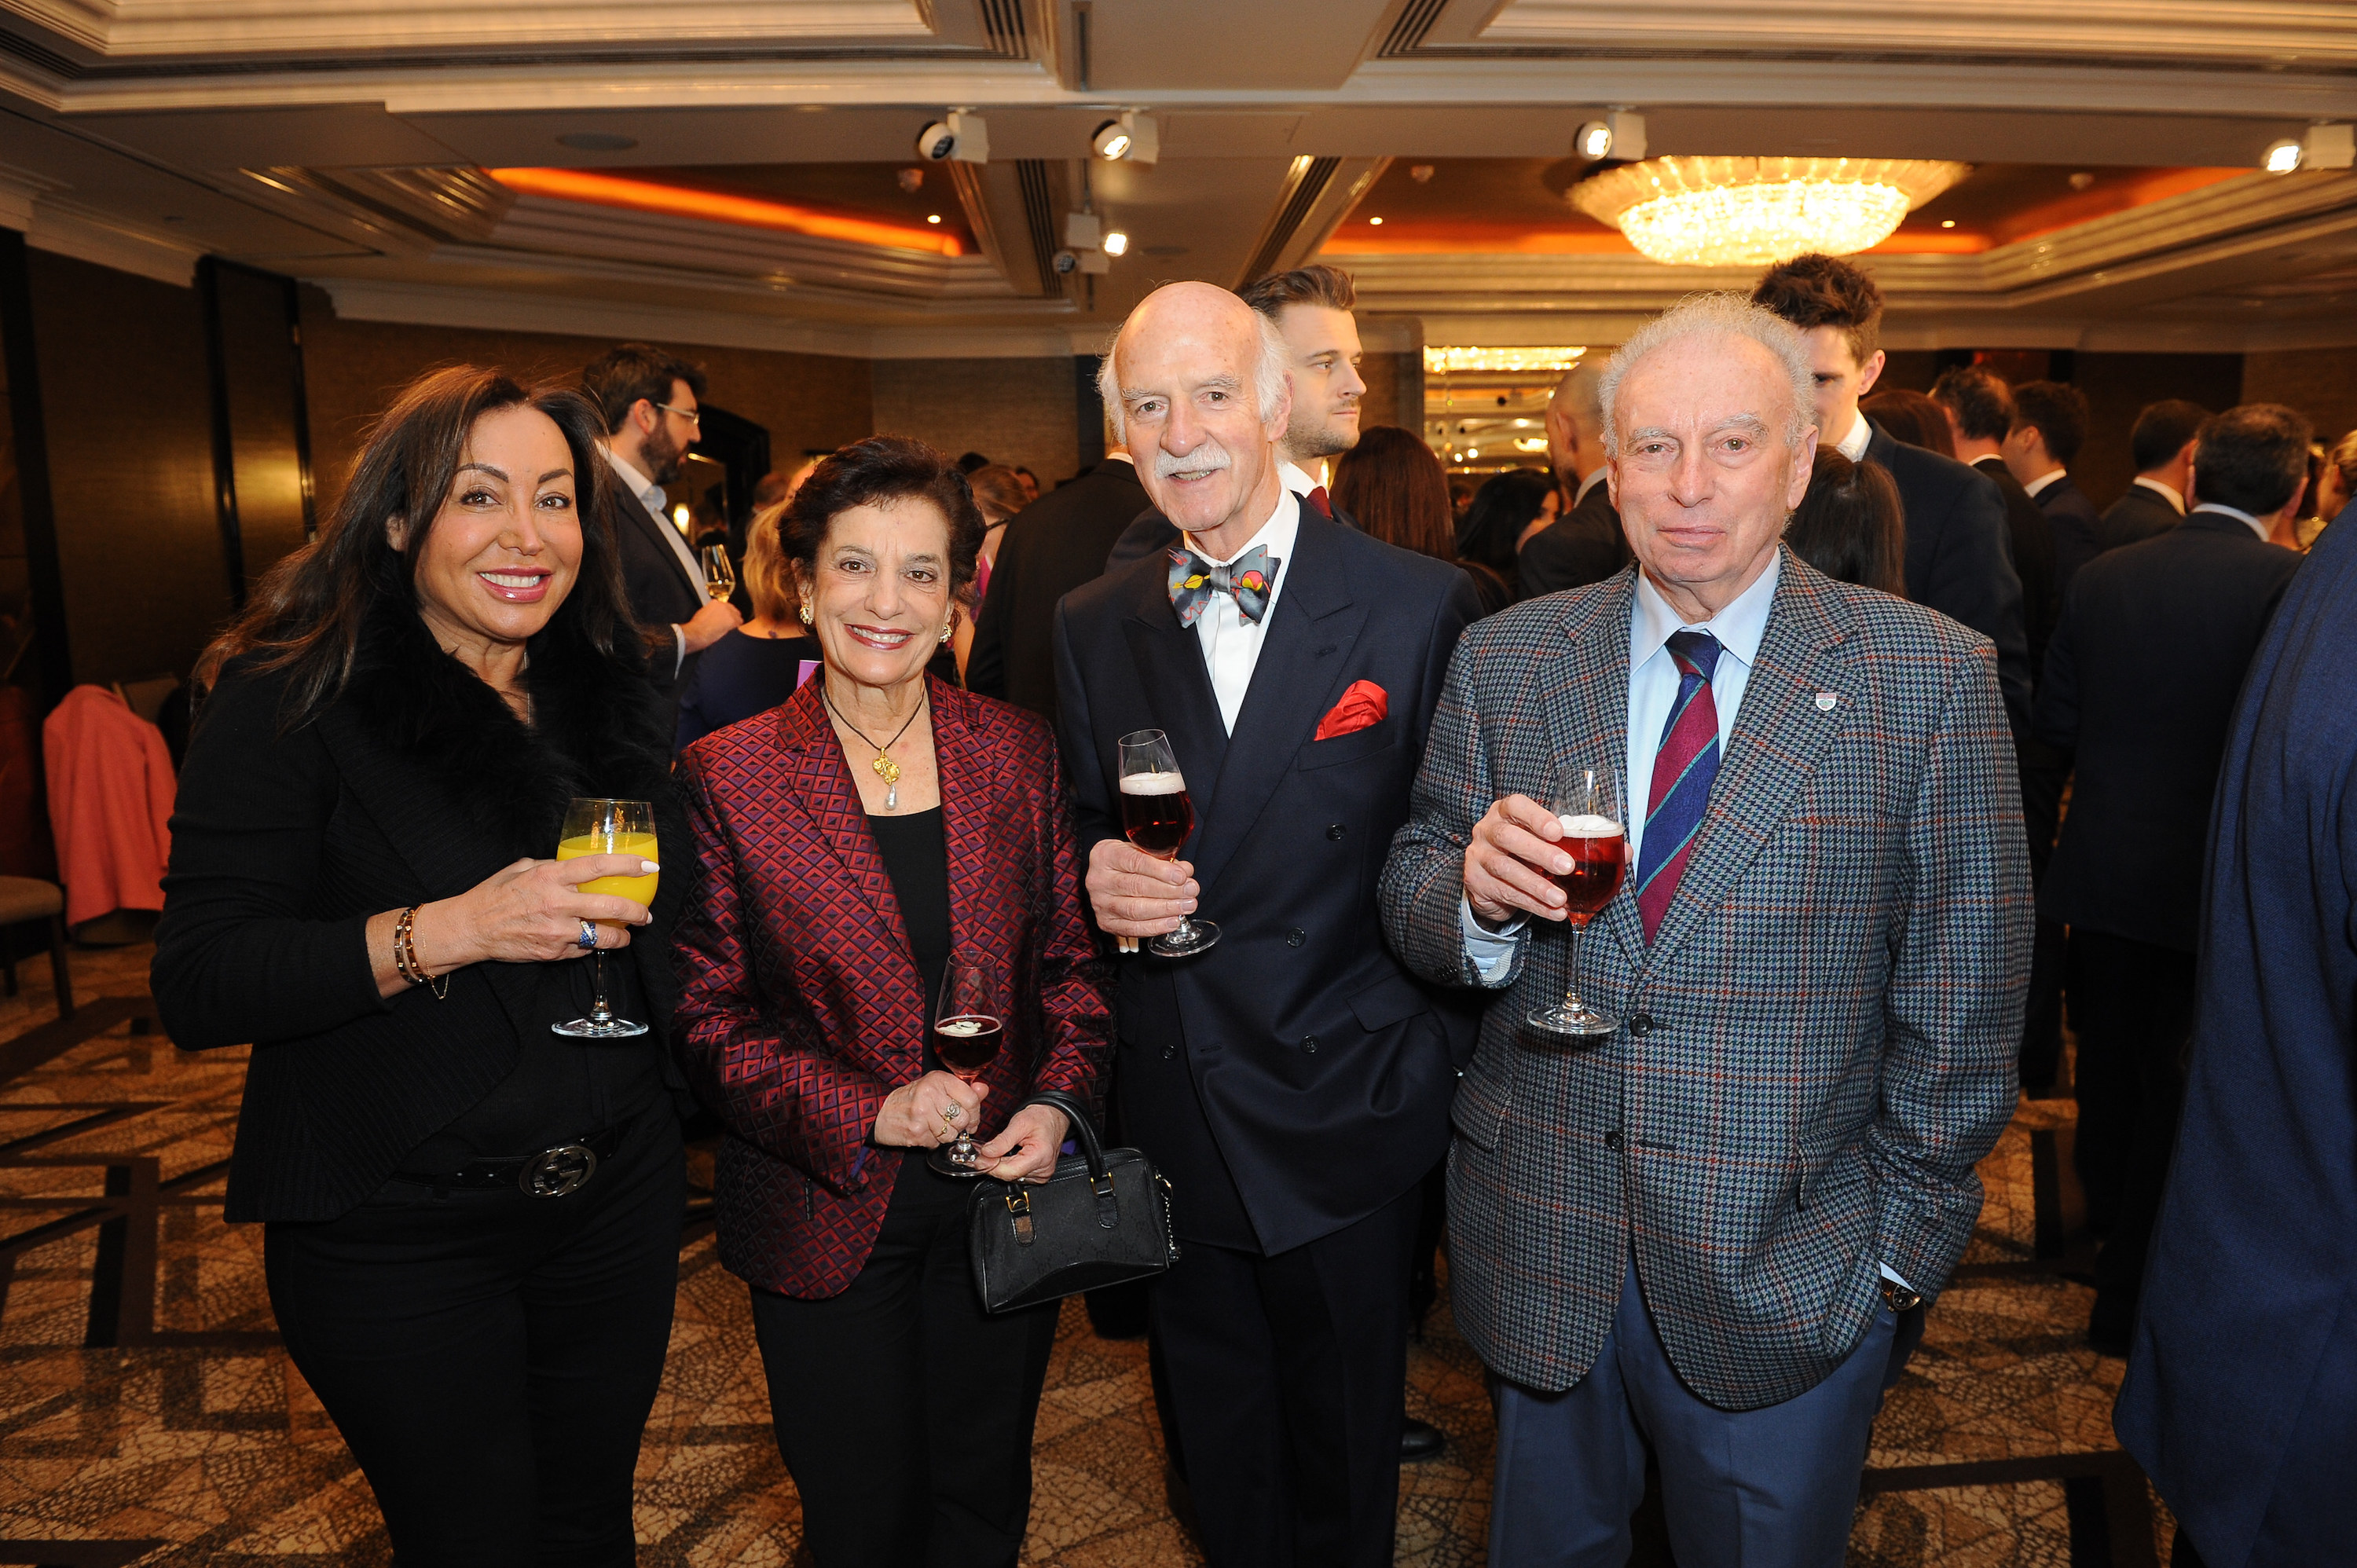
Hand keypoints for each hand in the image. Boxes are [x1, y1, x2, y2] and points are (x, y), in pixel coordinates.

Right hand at [413, 854, 656, 970]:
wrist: (471, 928)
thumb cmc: (494, 895)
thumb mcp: (522, 869)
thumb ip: (551, 866)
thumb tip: (572, 866)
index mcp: (551, 877)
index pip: (599, 866)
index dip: (629, 865)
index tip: (650, 867)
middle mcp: (558, 903)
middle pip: (612, 906)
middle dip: (637, 911)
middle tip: (646, 914)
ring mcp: (558, 931)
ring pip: (604, 936)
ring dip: (621, 937)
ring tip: (627, 934)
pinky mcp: (554, 952)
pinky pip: (584, 950)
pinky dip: (592, 946)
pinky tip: (595, 942)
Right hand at [680, 599, 743, 654]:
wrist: (697, 633)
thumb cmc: (697, 626)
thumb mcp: (702, 613)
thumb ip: (711, 611)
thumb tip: (715, 614)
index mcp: (715, 602)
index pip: (726, 606)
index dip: (727, 614)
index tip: (726, 619)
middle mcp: (723, 605)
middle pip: (733, 610)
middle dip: (732, 617)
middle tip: (729, 625)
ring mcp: (729, 612)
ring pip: (738, 616)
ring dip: (735, 622)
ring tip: (730, 629)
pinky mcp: (732, 620)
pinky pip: (740, 623)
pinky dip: (737, 627)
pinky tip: (732, 631)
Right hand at [872, 1071, 989, 1147]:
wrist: (880, 1112)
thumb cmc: (911, 1099)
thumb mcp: (936, 1087)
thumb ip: (962, 1090)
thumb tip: (984, 1089)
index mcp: (938, 1079)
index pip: (971, 1098)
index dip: (975, 1113)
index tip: (971, 1119)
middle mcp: (930, 1092)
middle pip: (963, 1118)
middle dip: (960, 1127)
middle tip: (949, 1124)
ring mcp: (922, 1112)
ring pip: (952, 1133)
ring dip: (946, 1135)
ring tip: (934, 1127)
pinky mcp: (916, 1130)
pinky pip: (937, 1143)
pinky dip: (933, 1142)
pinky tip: (924, 1133)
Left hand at [975, 1104, 1068, 1182]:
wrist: (1053, 1118)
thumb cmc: (1040, 1118)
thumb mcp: (1019, 1122)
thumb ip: (1002, 1140)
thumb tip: (986, 1153)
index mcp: (1040, 1156)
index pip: (1010, 1171)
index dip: (991, 1166)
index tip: (977, 1159)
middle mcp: (1043, 1169)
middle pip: (1010, 1175)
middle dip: (992, 1165)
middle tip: (978, 1155)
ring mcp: (1042, 1174)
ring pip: (1012, 1177)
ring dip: (999, 1167)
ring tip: (991, 1154)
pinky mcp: (1039, 1175)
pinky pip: (1018, 1175)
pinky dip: (1008, 1167)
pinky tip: (1004, 1157)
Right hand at [1086, 838, 1197, 937]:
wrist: (1106, 876)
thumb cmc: (1127, 861)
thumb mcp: (1142, 851)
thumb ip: (1164, 859)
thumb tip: (1186, 872)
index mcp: (1105, 855)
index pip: (1134, 862)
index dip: (1160, 870)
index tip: (1182, 876)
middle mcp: (1098, 880)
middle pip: (1136, 887)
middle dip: (1169, 891)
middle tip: (1191, 891)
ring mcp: (1100, 903)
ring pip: (1135, 909)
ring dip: (1166, 909)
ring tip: (1187, 906)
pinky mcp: (1105, 922)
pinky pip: (1132, 928)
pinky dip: (1155, 926)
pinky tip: (1173, 921)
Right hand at [1463, 794, 1573, 924]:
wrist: (1489, 880)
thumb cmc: (1521, 853)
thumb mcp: (1538, 840)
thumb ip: (1563, 841)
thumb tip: (1611, 850)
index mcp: (1503, 812)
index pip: (1515, 806)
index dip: (1536, 817)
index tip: (1559, 832)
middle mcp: (1486, 830)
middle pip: (1508, 837)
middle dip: (1540, 852)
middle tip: (1567, 867)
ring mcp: (1478, 856)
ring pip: (1505, 869)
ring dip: (1536, 885)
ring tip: (1560, 898)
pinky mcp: (1475, 882)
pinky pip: (1505, 893)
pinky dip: (1532, 904)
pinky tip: (1552, 911)